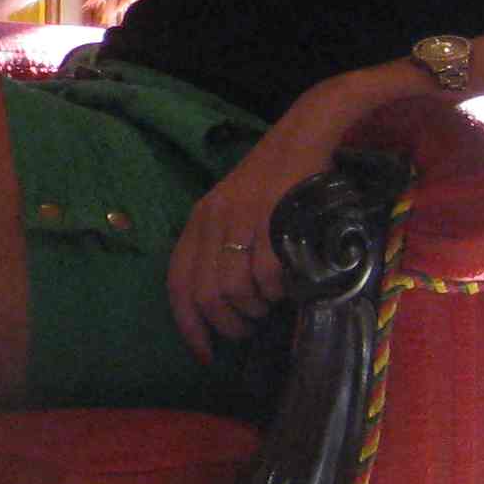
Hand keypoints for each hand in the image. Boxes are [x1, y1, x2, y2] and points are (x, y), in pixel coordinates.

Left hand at [163, 83, 362, 359]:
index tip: (204, 353)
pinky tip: (289, 287)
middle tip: (248, 327)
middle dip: (227, 324)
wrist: (305, 131)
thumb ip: (222, 248)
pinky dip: (278, 291)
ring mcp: (243, 218)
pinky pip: (267, 273)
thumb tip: (224, 306)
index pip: (178, 283)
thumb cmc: (274, 178)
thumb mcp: (234, 209)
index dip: (187, 326)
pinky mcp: (273, 218)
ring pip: (235, 290)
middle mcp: (213, 219)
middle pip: (206, 296)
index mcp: (199, 219)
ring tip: (269, 306)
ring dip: (255, 310)